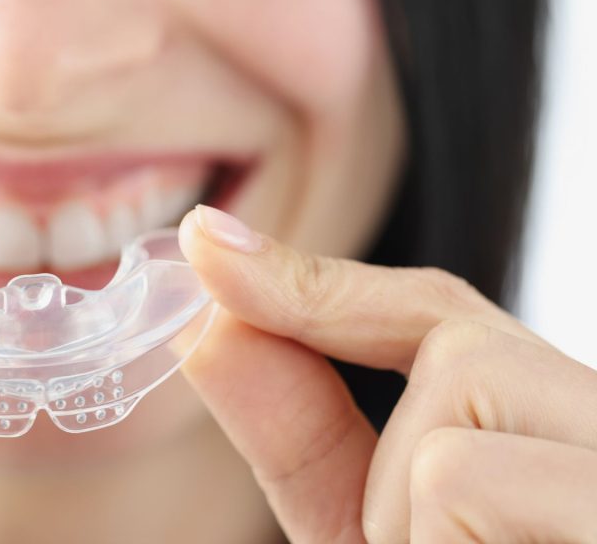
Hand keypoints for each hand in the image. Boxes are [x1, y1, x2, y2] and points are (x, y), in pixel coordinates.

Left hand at [178, 206, 596, 542]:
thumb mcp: (363, 536)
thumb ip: (302, 438)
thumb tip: (212, 328)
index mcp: (552, 432)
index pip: (445, 318)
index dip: (320, 286)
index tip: (207, 245)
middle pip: (457, 344)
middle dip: (384, 465)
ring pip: (448, 416)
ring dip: (403, 532)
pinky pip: (458, 478)